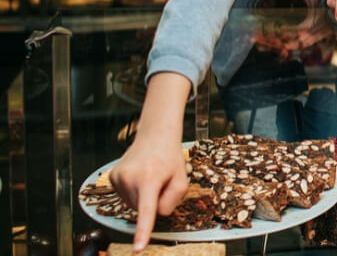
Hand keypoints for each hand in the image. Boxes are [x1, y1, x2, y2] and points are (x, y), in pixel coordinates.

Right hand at [109, 135, 187, 251]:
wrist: (154, 136)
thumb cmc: (170, 157)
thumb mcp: (182, 180)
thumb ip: (172, 201)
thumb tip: (155, 214)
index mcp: (150, 179)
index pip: (146, 210)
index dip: (143, 231)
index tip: (138, 248)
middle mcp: (129, 178)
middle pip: (144, 209)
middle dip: (154, 201)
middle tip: (160, 180)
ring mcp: (117, 178)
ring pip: (134, 205)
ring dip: (144, 197)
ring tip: (150, 176)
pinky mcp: (111, 177)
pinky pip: (126, 197)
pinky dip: (135, 192)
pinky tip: (140, 177)